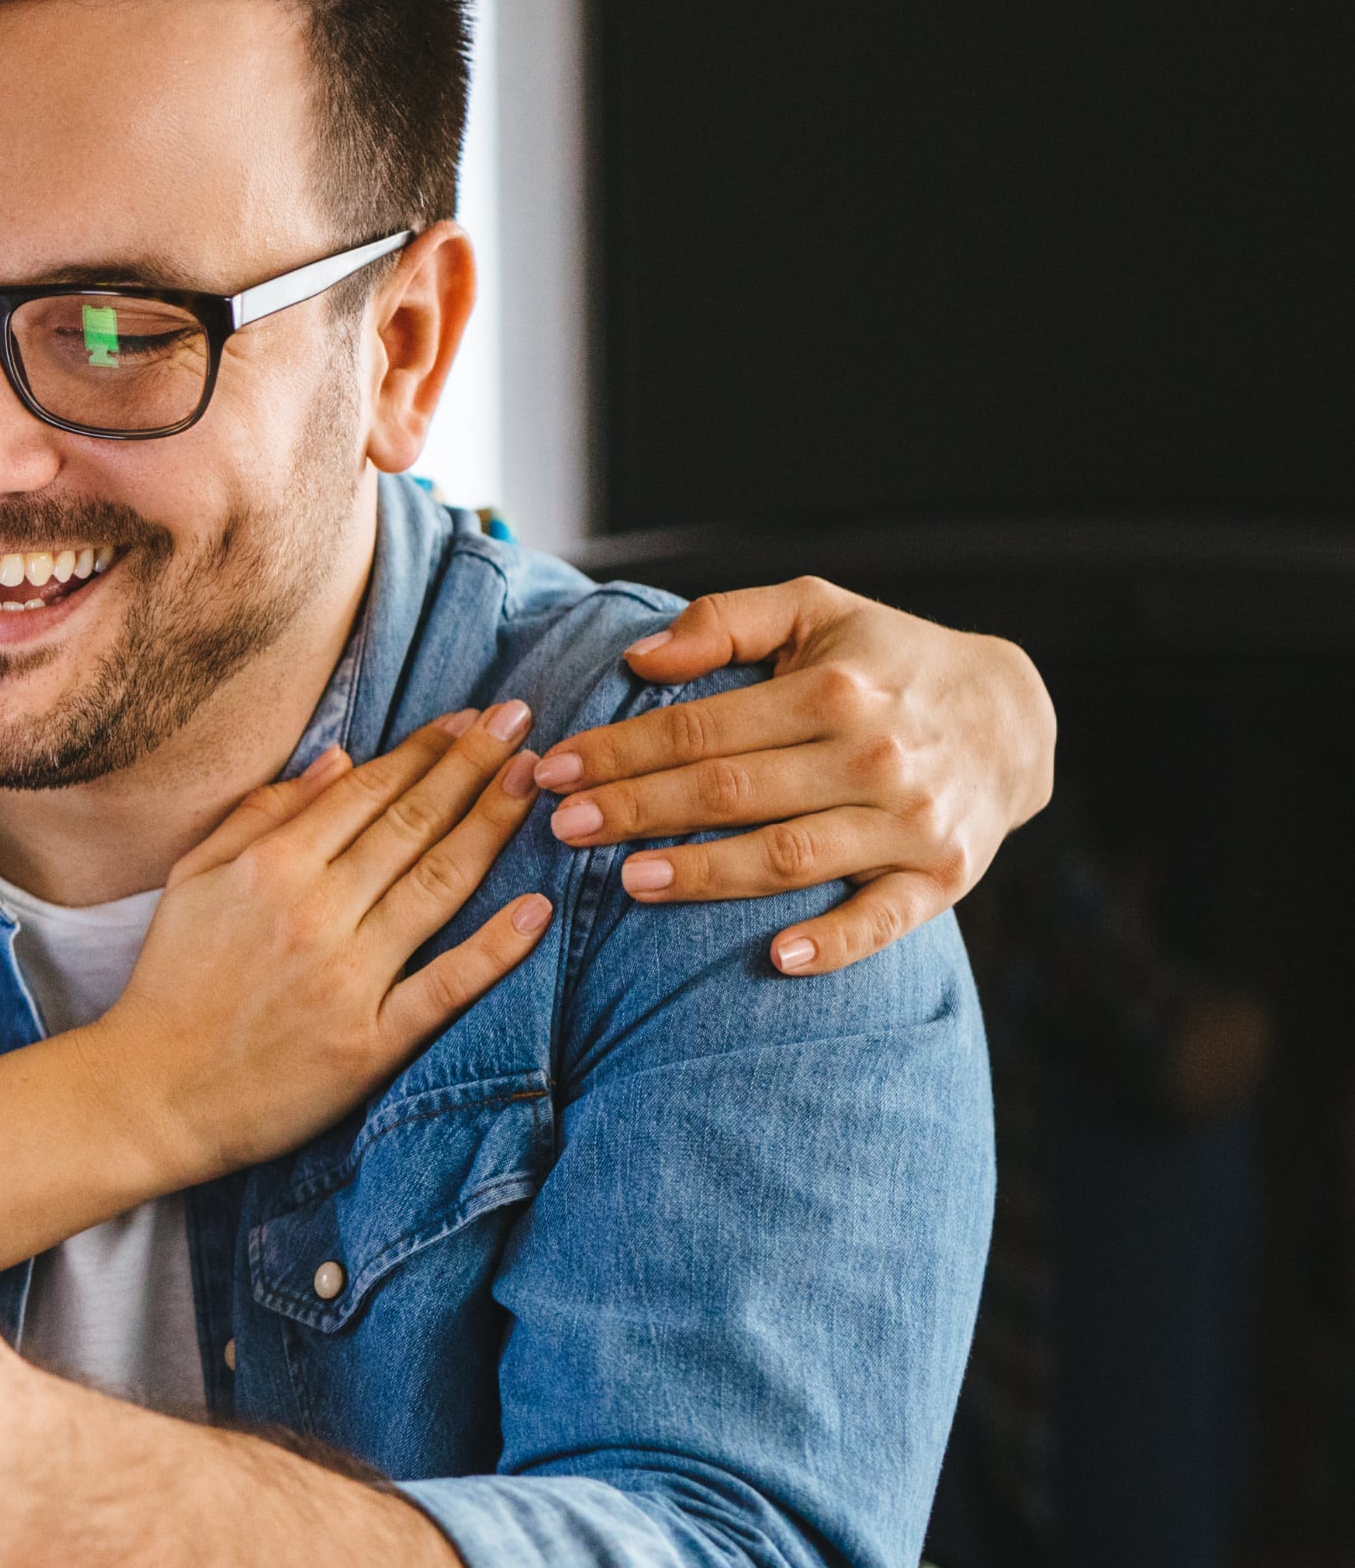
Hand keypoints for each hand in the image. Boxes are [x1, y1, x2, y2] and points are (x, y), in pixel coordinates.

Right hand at [88, 703, 556, 1186]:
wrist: (152, 1093)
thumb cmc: (172, 981)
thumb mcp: (194, 879)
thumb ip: (261, 814)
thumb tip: (339, 760)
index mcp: (268, 867)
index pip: (366, 791)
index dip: (426, 749)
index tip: (473, 718)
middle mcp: (312, 911)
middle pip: (412, 824)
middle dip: (474, 765)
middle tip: (524, 722)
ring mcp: (346, 977)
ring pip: (437, 886)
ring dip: (492, 827)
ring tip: (537, 781)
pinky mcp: (368, 1043)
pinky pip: (443, 987)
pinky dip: (494, 949)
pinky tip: (538, 910)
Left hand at [536, 578, 1057, 972]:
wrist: (1014, 716)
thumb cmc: (886, 660)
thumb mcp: (817, 610)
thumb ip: (726, 620)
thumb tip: (641, 657)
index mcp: (834, 690)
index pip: (703, 728)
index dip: (621, 750)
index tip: (553, 769)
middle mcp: (874, 756)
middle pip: (732, 792)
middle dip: (639, 810)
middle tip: (564, 827)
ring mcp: (910, 823)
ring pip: (791, 856)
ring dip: (707, 874)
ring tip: (631, 881)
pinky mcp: (941, 878)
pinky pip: (883, 921)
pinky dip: (833, 943)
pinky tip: (775, 957)